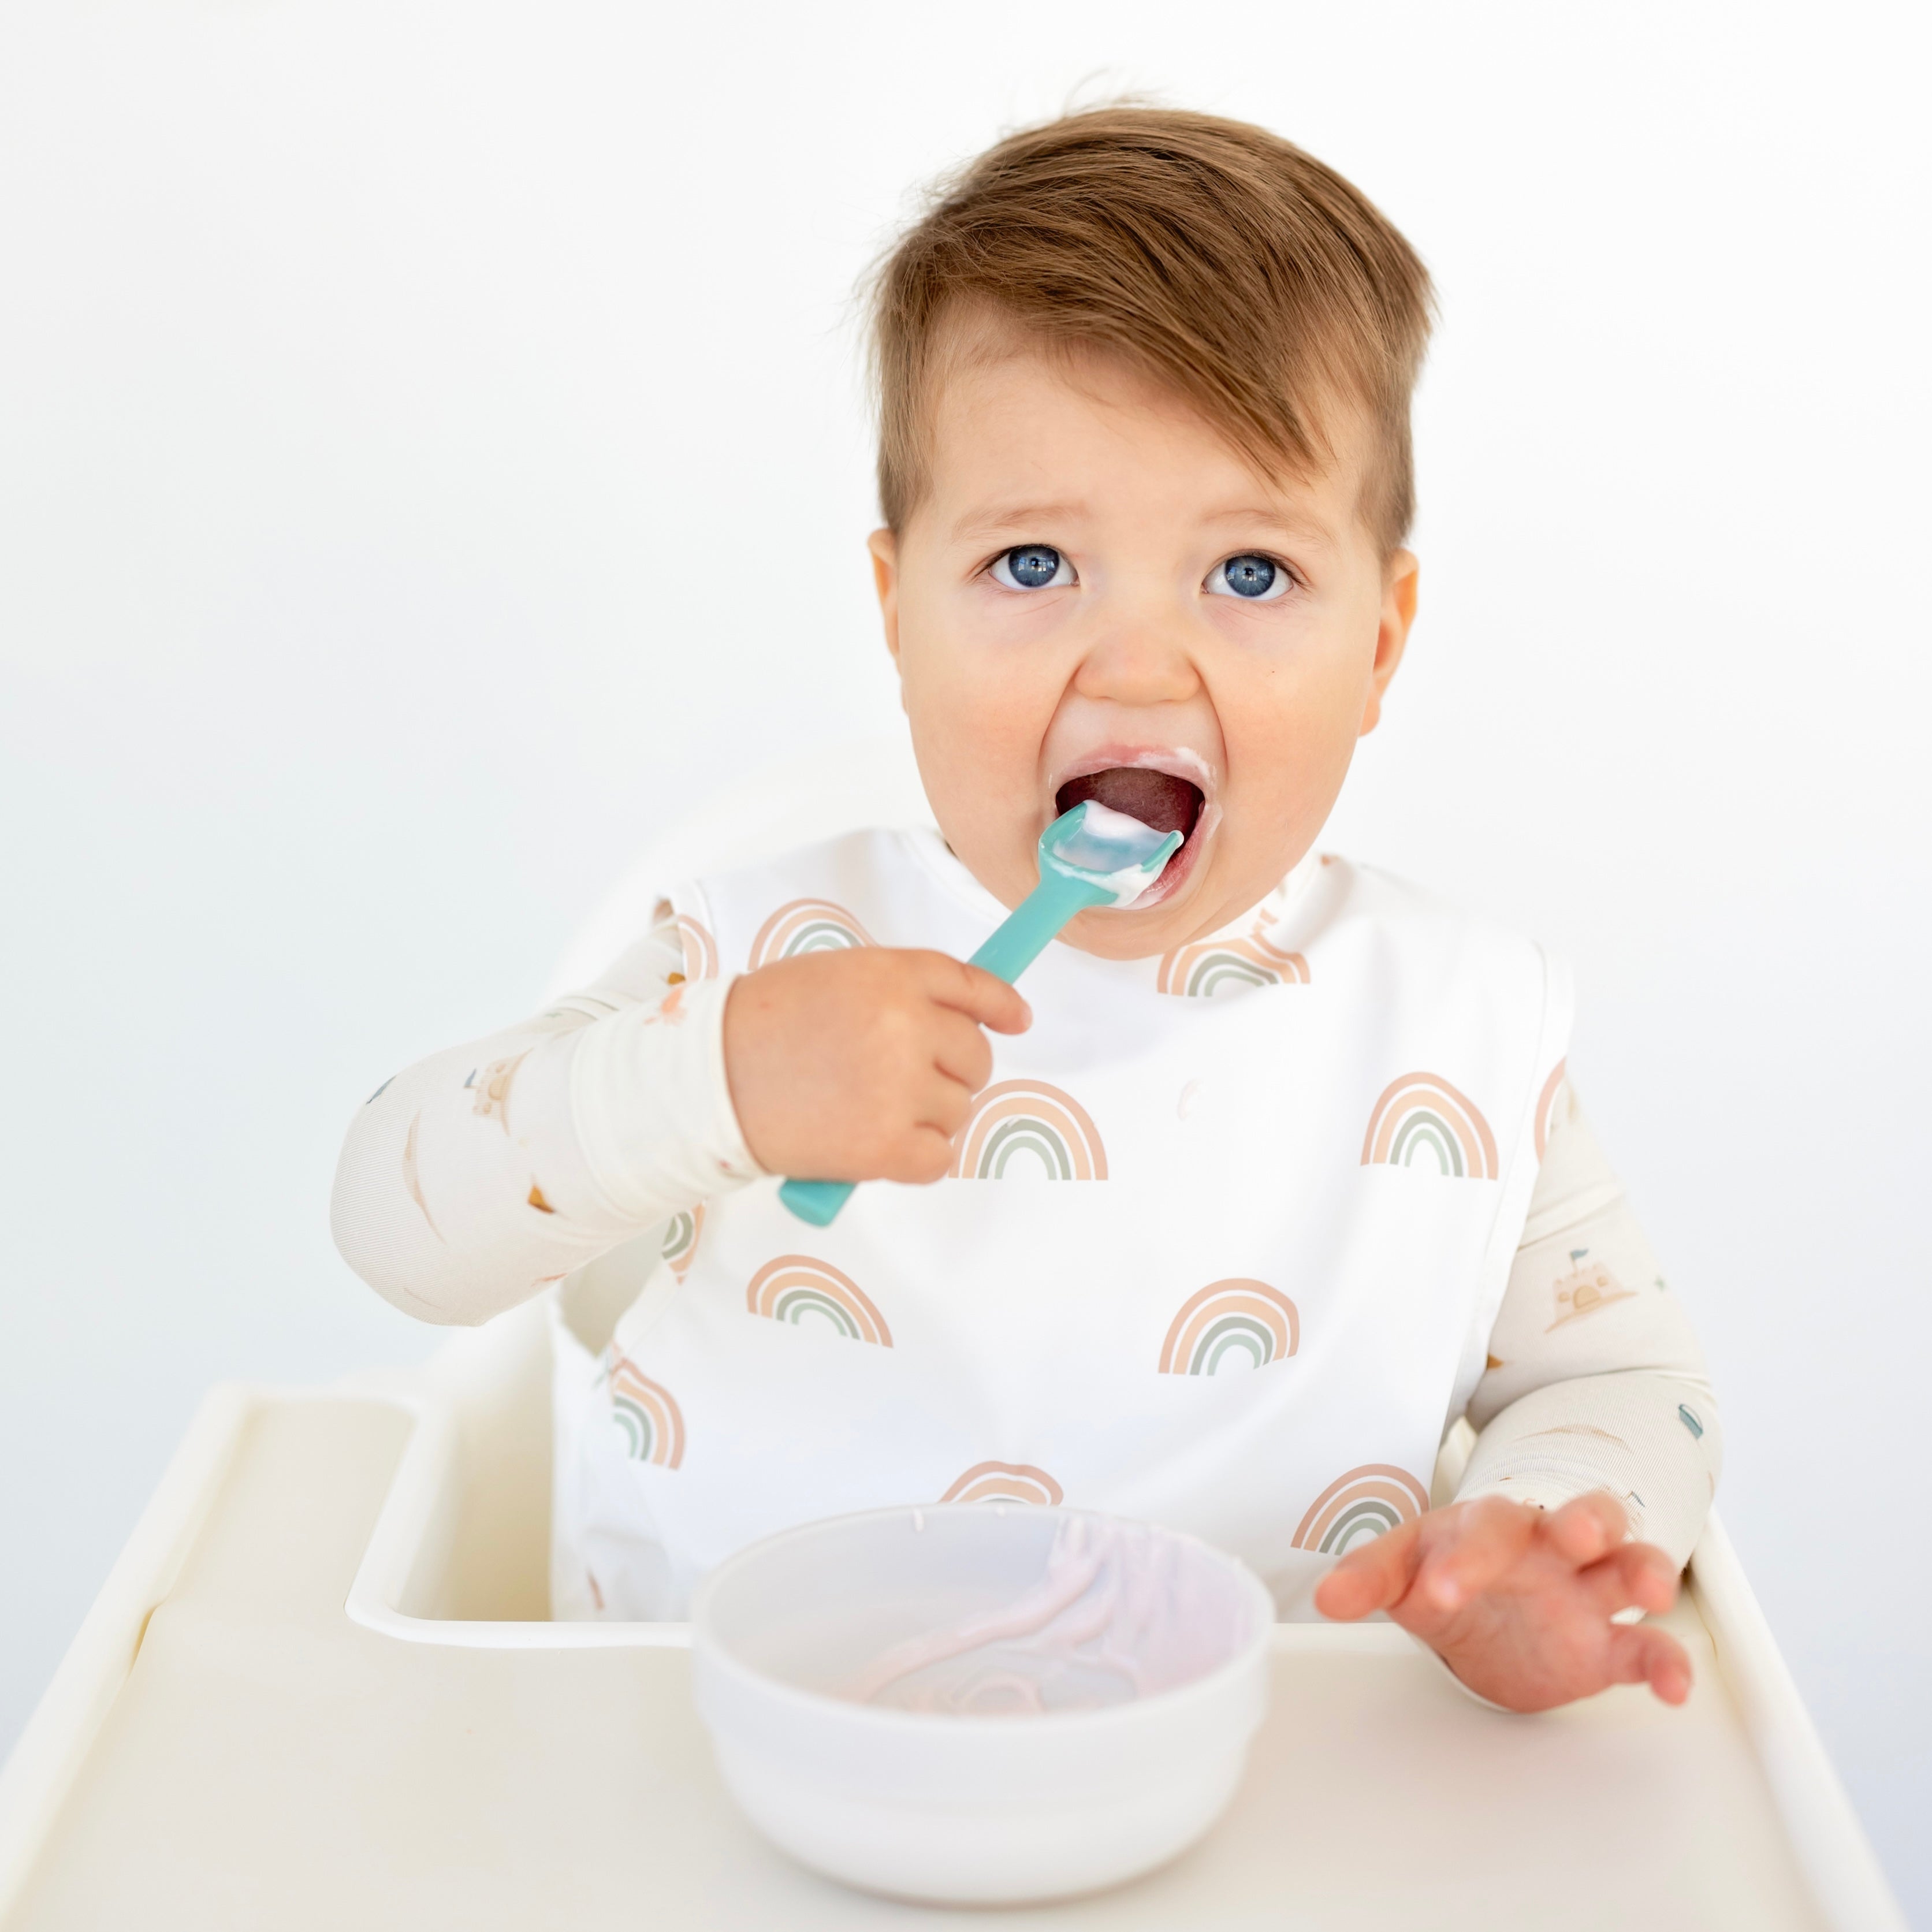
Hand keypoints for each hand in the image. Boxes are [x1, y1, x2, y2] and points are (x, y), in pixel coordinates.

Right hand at [724, 948, 1030, 1182]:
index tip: (1017, 1018)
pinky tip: (879, 1144)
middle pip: (976, 1055)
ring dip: (928, 1114)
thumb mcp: (836, 977)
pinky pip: (940, 1157)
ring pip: (959, 1108)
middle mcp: (906, 1025)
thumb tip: (967, 1016)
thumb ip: (898, 990)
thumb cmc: (761, 1026)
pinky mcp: (886, 1145)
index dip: (1001, 1005)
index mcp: (892, 975)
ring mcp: (899, 1087)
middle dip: (951, 1070)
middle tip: (901, 1079)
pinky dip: (918, 1157)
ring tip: (868, 1107)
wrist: (707, 1079)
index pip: (973, 985)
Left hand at [1312, 1492, 1690, 1712]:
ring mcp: (1584, 1593)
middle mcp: (1549, 1550)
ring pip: (1632, 1564)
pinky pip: (1646, 1646)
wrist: (1476, 1610)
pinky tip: (1673, 1687)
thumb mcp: (1402, 1569)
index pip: (1488, 1526)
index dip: (1468, 1555)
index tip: (1441, 1590)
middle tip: (1573, 1536)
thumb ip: (1368, 1578)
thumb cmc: (1444, 1568)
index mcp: (1493, 1526)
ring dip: (1646, 1571)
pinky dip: (1666, 1661)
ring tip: (1648, 1591)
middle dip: (1585, 1520)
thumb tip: (1327, 1597)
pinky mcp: (1605, 1645)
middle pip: (1585, 1516)